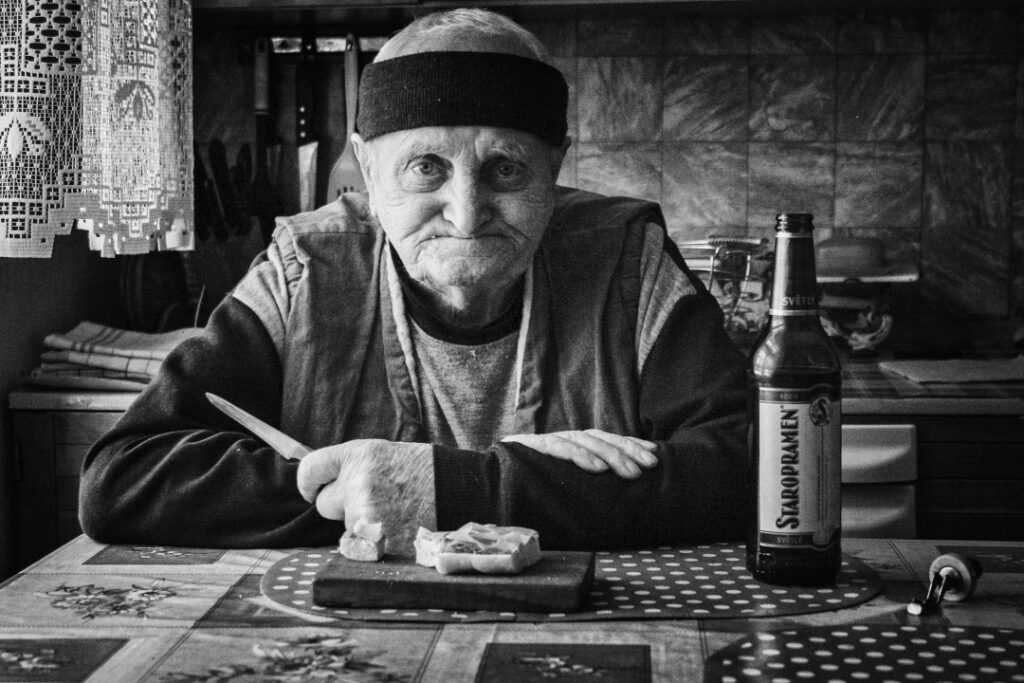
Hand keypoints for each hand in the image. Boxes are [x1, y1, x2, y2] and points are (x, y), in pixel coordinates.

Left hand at [296, 439, 435, 554]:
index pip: (310, 468)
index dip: (308, 483)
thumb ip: (355, 468)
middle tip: (373, 502)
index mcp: (360, 454)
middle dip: (341, 508)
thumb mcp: (385, 455)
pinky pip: (358, 546)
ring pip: (344, 527)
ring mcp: (366, 510)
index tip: (312, 490)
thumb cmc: (424, 472)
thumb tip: (325, 482)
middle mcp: (358, 480)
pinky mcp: (375, 537)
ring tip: (395, 514)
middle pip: (324, 504)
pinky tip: (396, 530)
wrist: (460, 488)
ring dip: (361, 526)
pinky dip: (373, 544)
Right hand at [501, 429, 657, 478]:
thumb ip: (583, 484)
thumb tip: (620, 492)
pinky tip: (597, 468)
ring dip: (610, 455)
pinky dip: (579, 456)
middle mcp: (562, 438)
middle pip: (600, 438)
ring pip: (584, 441)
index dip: (630, 445)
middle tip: (649, 467)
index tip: (655, 456)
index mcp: (572, 445)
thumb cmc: (527, 487)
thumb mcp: (562, 485)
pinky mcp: (530, 447)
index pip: (605, 440)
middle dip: (627, 451)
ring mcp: (546, 441)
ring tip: (630, 472)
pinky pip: (558, 448)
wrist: (486, 481)